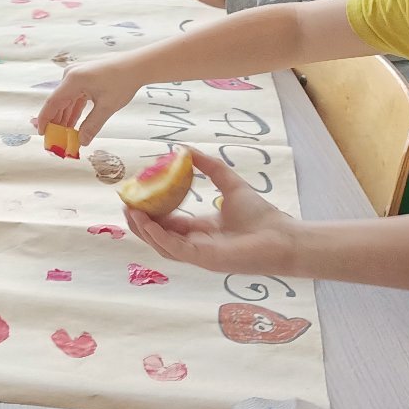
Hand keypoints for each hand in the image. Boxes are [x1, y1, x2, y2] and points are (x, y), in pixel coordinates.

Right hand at [34, 61, 138, 145]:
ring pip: (66, 100)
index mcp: (72, 80)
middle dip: (56, 121)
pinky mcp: (83, 77)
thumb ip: (91, 125)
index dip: (45, 120)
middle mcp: (71, 75)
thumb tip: (81, 142)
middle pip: (58, 102)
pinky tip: (73, 124)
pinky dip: (74, 110)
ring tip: (64, 135)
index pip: (52, 103)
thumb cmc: (122, 82)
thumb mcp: (107, 107)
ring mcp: (76, 75)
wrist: (136, 66)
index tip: (42, 134)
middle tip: (55, 139)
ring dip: (65, 117)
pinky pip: (74, 96)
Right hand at [125, 149, 297, 273]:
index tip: (137, 196)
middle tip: (126, 204)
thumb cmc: (261, 215)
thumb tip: (186, 149)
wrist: (282, 236)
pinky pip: (173, 248)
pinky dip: (158, 235)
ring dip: (143, 230)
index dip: (151, 211)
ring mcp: (198, 254)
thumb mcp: (230, 184)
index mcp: (201, 231)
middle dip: (140, 223)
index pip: (169, 223)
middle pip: (159, 236)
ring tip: (130, 211)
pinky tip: (148, 220)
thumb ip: (210, 167)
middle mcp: (196, 245)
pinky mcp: (203, 259)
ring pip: (161, 245)